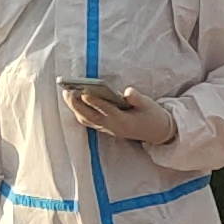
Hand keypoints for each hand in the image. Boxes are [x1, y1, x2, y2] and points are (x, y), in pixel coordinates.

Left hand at [65, 83, 184, 146]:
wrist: (156, 132)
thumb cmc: (152, 116)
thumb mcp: (148, 105)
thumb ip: (137, 98)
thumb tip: (127, 91)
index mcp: (123, 120)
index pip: (105, 109)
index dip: (94, 101)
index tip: (84, 92)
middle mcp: (112, 126)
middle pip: (90, 116)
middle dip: (77, 105)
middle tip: (67, 91)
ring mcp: (107, 129)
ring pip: (86, 120)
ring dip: (75, 108)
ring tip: (67, 94)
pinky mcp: (105, 128)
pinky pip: (89, 121)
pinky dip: (79, 112)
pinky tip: (75, 102)